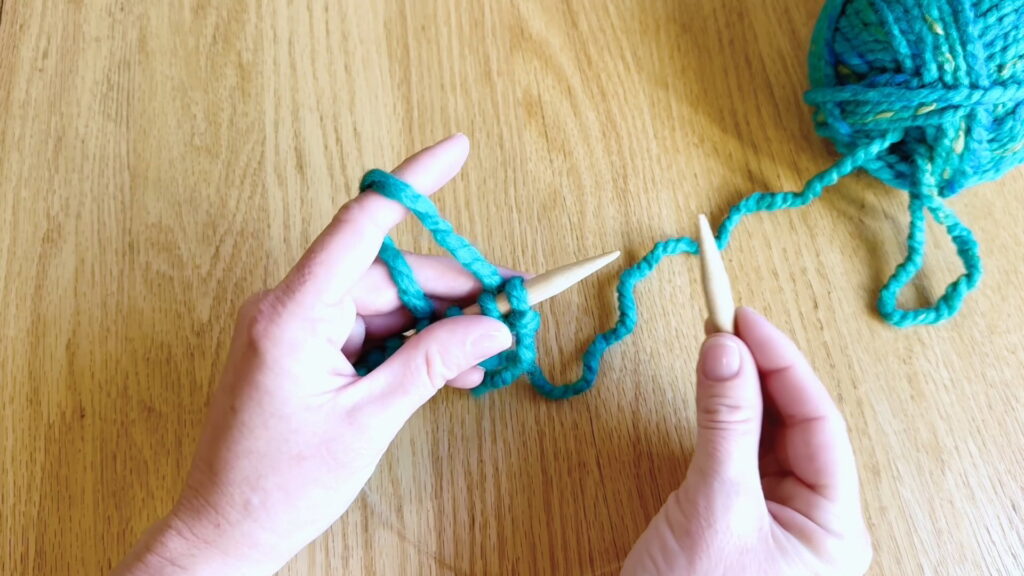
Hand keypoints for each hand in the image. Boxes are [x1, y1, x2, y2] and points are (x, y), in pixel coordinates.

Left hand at [114, 134, 514, 574]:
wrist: (225, 533)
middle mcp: (289, 307)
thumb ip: (432, 363)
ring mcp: (293, 328)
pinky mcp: (300, 350)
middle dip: (450, 292)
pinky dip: (405, 346)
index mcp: (295, 313)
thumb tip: (490, 327)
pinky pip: (364, 331)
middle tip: (506, 310)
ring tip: (484, 354)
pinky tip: (447, 369)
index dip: (414, 182)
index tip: (457, 149)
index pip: (362, 225)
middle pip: (387, 274)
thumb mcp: (370, 421)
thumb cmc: (280, 484)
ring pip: (381, 305)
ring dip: (432, 326)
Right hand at [622, 307, 871, 574]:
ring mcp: (774, 516)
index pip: (818, 422)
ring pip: (765, 432)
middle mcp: (812, 518)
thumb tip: (725, 347)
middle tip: (723, 317)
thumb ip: (723, 424)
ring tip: (715, 338)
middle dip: (760, 368)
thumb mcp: (714, 505)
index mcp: (833, 525)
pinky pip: (738, 450)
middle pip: (794, 422)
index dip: (782, 363)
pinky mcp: (735, 513)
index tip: (744, 318)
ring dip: (740, 386)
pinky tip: (711, 382)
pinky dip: (722, 414)